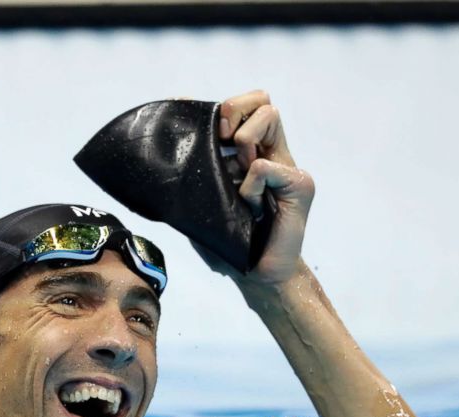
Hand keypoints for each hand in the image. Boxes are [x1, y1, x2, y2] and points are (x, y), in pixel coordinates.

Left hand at [194, 90, 315, 285]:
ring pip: (270, 116)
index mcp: (250, 154)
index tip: (204, 127)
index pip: (246, 106)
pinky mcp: (299, 184)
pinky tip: (250, 208)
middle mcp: (271, 154)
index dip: (224, 106)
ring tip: (237, 176)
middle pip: (261, 99)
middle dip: (233, 111)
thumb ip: (189, 176)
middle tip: (220, 142)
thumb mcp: (200, 202)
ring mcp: (287, 166)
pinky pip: (265, 166)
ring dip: (242, 141)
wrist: (256, 274)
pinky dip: (250, 186)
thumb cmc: (229, 242)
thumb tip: (159, 147)